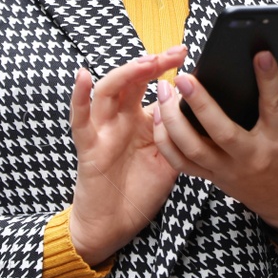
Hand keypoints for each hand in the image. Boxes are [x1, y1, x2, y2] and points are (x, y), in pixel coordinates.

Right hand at [68, 45, 185, 265]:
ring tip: (145, 63)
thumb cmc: (141, 191)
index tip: (185, 53)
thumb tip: (197, 109)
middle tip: (175, 53)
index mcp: (141, 120)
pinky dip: (79, 96)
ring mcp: (103, 130)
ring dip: (126, 74)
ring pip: (108, 91)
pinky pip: (80, 119)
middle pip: (132, 80)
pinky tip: (84, 76)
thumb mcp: (170, 160)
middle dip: (152, 63)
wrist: (115, 225)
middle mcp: (121, 119)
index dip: (166, 66)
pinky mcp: (89, 146)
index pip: (151, 84)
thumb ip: (179, 136)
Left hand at [151, 50, 277, 229]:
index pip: (274, 105)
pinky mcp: (211, 177)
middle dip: (201, 103)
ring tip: (163, 92)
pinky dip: (165, 141)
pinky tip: (157, 116)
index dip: (269, 79)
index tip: (260, 54)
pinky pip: (181, 163)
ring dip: (173, 121)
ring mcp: (228, 169)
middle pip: (223, 131)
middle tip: (184, 77)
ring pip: (194, 149)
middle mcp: (251, 155)